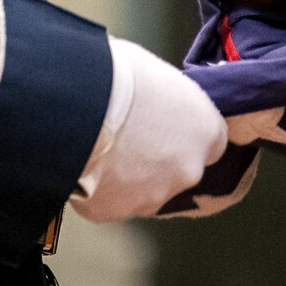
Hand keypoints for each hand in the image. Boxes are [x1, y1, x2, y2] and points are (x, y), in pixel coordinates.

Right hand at [70, 37, 226, 222]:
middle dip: (157, 159)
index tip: (165, 125)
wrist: (76, 109)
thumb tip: (157, 102)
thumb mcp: (156, 73)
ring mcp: (152, 197)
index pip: (209, 141)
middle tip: (127, 136)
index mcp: (206, 130)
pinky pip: (107, 202)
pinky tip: (81, 164)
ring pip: (143, 190)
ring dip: (128, 176)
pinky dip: (97, 188)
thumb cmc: (117, 76)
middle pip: (178, 170)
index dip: (185, 133)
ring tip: (99, 149)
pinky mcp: (114, 212)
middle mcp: (188, 171)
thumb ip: (168, 99)